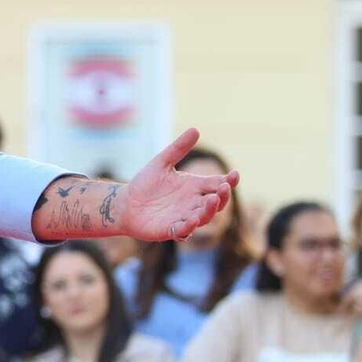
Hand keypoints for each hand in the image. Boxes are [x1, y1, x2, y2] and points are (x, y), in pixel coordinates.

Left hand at [121, 128, 239, 241]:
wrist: (125, 203)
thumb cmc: (146, 183)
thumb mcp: (161, 162)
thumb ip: (177, 148)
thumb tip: (195, 129)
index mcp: (195, 187)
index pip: (217, 184)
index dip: (229, 181)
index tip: (235, 174)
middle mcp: (193, 203)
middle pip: (216, 202)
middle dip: (223, 196)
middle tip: (224, 187)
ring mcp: (184, 217)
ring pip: (203, 217)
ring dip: (209, 210)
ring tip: (212, 200)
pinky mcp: (170, 230)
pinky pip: (183, 231)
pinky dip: (188, 227)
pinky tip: (191, 221)